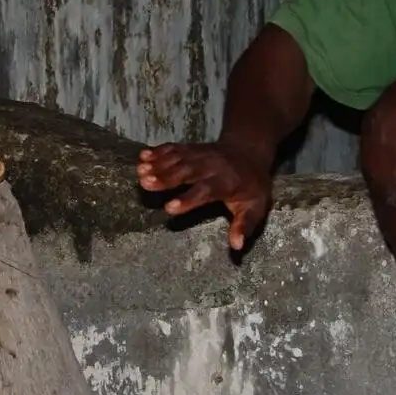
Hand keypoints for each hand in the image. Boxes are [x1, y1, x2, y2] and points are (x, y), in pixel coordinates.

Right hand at [136, 138, 272, 250]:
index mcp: (227, 183)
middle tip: (145, 184)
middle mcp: (211, 166)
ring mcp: (200, 154)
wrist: (249, 150)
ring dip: (158, 164)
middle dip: (166, 177)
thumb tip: (236, 246)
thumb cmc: (251, 185)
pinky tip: (142, 157)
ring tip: (139, 172)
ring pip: (178, 158)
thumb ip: (245, 225)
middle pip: (187, 171)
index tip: (169, 208)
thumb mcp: (256, 207)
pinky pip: (174, 148)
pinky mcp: (191, 148)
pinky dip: (158, 151)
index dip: (188, 199)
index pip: (206, 191)